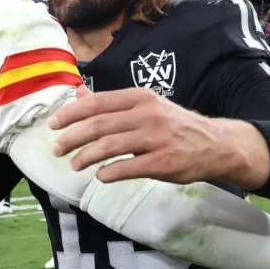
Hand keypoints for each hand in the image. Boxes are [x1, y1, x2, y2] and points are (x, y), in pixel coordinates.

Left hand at [49, 86, 235, 184]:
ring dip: (85, 157)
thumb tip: (79, 93)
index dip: (71, 113)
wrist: (215, 144)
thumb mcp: (145, 106)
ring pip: (109, 146)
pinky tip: (100, 176)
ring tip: (74, 164)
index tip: (53, 124)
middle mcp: (147, 114)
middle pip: (98, 125)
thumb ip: (112, 103)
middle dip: (72, 137)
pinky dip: (108, 172)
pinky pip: (127, 167)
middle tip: (57, 149)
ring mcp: (155, 139)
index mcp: (140, 97)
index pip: (97, 103)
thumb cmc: (174, 125)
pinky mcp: (163, 162)